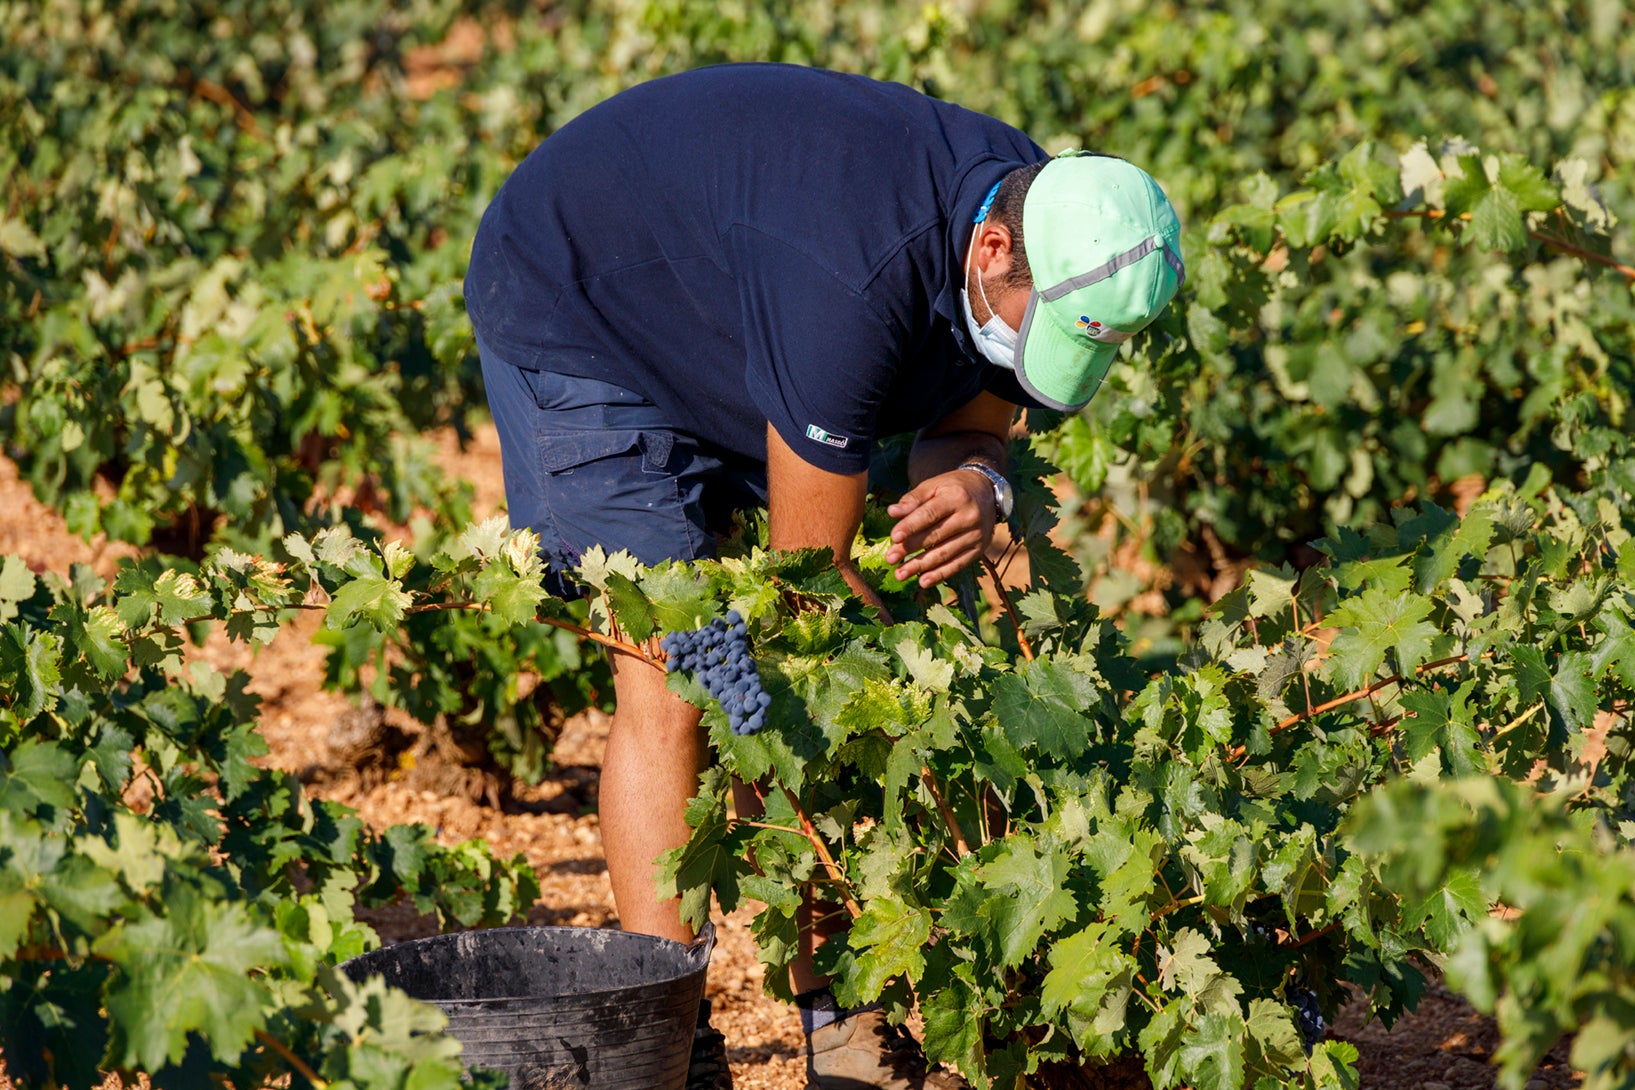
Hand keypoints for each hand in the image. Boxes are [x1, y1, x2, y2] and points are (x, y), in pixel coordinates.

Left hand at [884, 469, 994, 587]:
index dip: (911, 526)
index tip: (894, 537)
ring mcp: (976, 535)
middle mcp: (969, 517)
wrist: (987, 493)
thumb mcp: (935, 485)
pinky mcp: (979, 549)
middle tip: (890, 559)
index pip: (930, 514)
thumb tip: (892, 512)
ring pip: (945, 554)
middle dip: (910, 549)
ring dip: (921, 566)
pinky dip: (940, 575)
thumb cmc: (953, 488)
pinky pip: (958, 565)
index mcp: (956, 497)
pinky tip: (922, 581)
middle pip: (936, 536)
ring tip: (900, 574)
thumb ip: (913, 499)